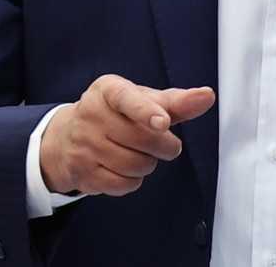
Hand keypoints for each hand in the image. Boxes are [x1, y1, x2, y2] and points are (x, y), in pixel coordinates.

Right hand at [39, 74, 214, 196]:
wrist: (67, 136)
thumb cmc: (116, 114)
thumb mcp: (142, 100)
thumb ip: (177, 101)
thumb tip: (208, 96)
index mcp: (109, 90)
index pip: (128, 99)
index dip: (147, 111)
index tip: (163, 122)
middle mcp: (91, 114)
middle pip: (144, 139)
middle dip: (165, 145)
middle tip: (163, 141)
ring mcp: (84, 145)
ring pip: (135, 164)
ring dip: (149, 163)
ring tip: (140, 152)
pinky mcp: (82, 173)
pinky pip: (123, 184)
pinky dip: (133, 180)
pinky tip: (125, 167)